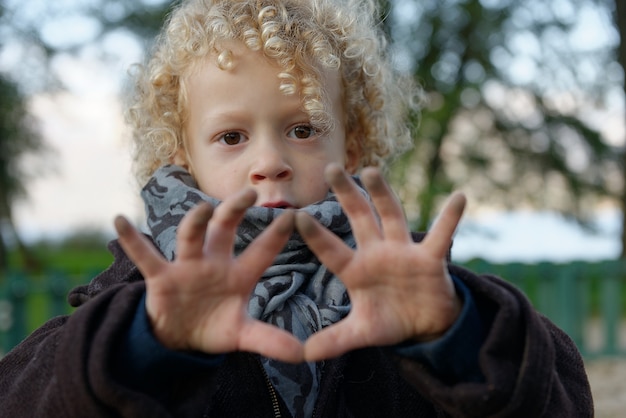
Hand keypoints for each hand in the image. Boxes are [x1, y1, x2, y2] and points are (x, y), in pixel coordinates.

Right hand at [114, 189, 303, 362]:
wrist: (179, 339)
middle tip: (250, 193)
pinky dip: (132, 239)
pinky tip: (120, 220)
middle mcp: (214, 263)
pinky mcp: (161, 277)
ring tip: (202, 209)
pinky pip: (145, 256)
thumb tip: (303, 355)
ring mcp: (187, 267)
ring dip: (196, 223)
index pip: (261, 251)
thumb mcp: (242, 335)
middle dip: (235, 210)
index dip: (276, 235)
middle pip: (225, 229)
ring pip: (190, 237)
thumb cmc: (214, 327)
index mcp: (238, 275)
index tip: (294, 214)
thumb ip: (269, 340)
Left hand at [295, 164, 465, 361]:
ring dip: (383, 194)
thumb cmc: (389, 321)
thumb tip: (303, 355)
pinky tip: (459, 196)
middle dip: (347, 195)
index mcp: (356, 270)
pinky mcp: (430, 258)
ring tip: (372, 171)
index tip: (297, 216)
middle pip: (359, 219)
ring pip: (392, 217)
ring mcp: (403, 252)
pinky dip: (451, 218)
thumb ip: (335, 340)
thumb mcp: (361, 332)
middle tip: (331, 169)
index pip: (332, 250)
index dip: (316, 235)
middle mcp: (377, 253)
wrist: (424, 324)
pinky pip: (442, 236)